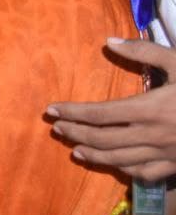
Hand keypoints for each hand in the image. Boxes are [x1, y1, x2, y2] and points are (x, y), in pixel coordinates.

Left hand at [48, 38, 175, 181]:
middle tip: (56, 129)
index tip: (50, 110)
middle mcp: (155, 135)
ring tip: (75, 149)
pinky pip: (145, 173)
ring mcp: (167, 154)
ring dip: (94, 154)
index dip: (72, 113)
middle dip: (76, 133)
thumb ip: (144, 50)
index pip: (100, 114)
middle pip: (104, 139)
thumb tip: (108, 41)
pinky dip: (124, 170)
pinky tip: (113, 164)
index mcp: (151, 108)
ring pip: (121, 160)